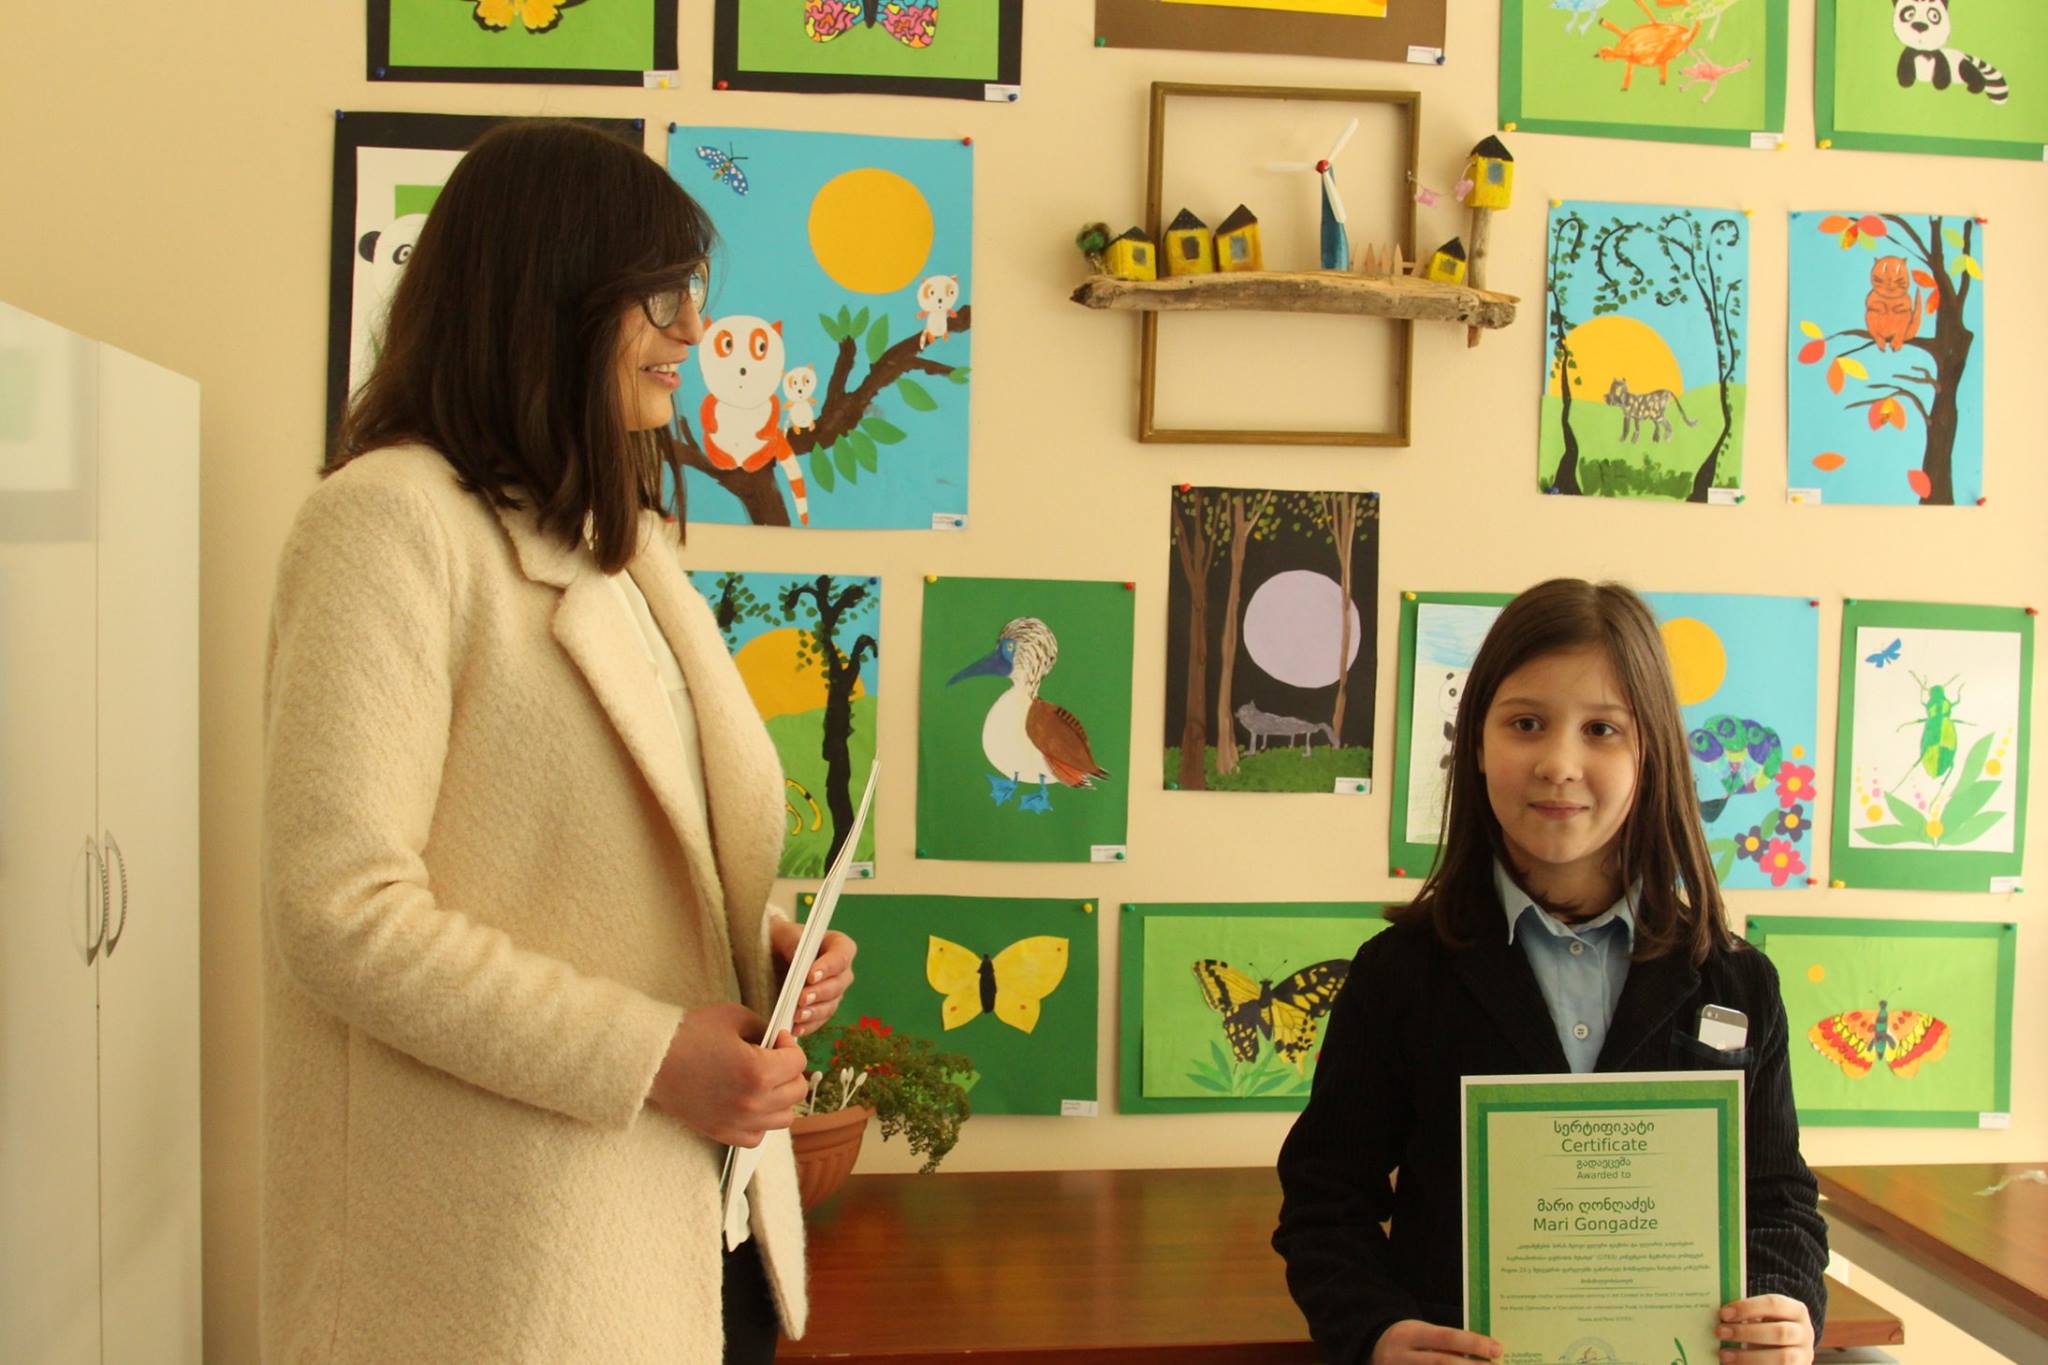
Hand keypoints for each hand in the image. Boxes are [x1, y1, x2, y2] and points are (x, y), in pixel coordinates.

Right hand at [645, 1002, 808, 1147]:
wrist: (652, 1060)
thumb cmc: (689, 1034)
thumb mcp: (733, 1017)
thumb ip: (763, 1028)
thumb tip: (779, 1041)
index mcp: (758, 1071)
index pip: (798, 1063)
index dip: (790, 1045)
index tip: (776, 1039)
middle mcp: (752, 1102)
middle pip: (796, 1092)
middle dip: (790, 1071)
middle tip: (773, 1058)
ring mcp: (738, 1122)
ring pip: (783, 1118)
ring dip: (780, 1097)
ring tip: (764, 1082)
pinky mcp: (722, 1133)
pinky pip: (758, 1136)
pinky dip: (761, 1121)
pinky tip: (750, 1103)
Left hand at [768, 918, 856, 1036]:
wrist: (772, 956)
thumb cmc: (781, 939)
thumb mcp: (783, 934)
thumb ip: (792, 942)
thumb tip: (799, 961)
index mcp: (838, 945)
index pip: (842, 955)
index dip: (829, 967)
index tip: (810, 976)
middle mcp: (841, 970)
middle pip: (838, 984)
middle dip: (819, 993)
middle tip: (801, 999)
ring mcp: (834, 992)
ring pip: (831, 1005)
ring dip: (814, 1012)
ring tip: (797, 1016)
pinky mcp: (823, 1008)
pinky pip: (820, 1020)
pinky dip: (808, 1025)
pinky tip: (795, 1028)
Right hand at [1369, 1319, 1502, 1362]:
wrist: (1371, 1352)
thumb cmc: (1408, 1343)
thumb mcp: (1421, 1334)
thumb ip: (1446, 1344)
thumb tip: (1484, 1354)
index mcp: (1408, 1334)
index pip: (1445, 1337)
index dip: (1472, 1343)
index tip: (1497, 1349)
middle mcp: (1400, 1356)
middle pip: (1442, 1363)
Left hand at [1716, 1293, 1813, 1363]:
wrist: (1787, 1347)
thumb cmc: (1767, 1325)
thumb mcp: (1761, 1316)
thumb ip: (1745, 1314)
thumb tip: (1717, 1316)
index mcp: (1796, 1310)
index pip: (1774, 1304)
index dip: (1748, 1308)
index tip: (1723, 1313)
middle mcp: (1805, 1333)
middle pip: (1779, 1332)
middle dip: (1746, 1333)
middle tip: (1719, 1332)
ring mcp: (1804, 1356)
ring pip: (1782, 1359)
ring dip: (1749, 1357)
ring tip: (1724, 1355)